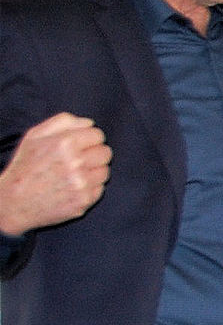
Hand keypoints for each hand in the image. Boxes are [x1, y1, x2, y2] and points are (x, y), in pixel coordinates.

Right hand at [0, 113, 111, 235]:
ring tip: (74, 175)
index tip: (81, 145)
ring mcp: (82, 183)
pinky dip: (89, 188)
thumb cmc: (24, 167)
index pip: (97, 135)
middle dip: (94, 154)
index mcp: (64, 143)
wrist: (14, 202)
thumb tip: (89, 123)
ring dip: (93, 171)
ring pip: (105, 171)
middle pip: (105, 152)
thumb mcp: (34, 137)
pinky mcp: (84, 200)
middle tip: (78, 160)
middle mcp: (76, 163)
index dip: (89, 139)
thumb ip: (62, 122)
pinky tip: (72, 188)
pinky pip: (100, 189)